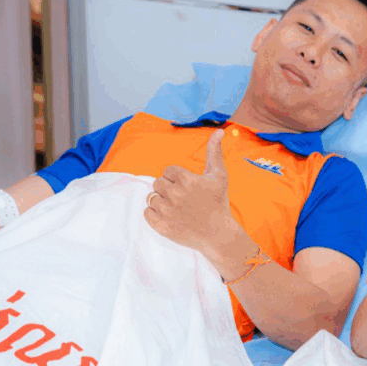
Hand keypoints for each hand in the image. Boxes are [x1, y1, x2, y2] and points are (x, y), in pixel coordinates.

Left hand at [144, 130, 237, 255]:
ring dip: (162, 202)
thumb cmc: (219, 203)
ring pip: (152, 197)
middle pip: (158, 183)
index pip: (168, 171)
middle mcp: (174, 194)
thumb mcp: (219, 176)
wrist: (218, 234)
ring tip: (178, 209)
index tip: (189, 188)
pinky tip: (170, 216)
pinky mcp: (161, 226)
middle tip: (184, 199)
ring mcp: (166, 211)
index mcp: (186, 179)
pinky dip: (155, 214)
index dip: (177, 179)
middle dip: (169, 190)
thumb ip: (214, 152)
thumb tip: (219, 131)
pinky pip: (147, 212)